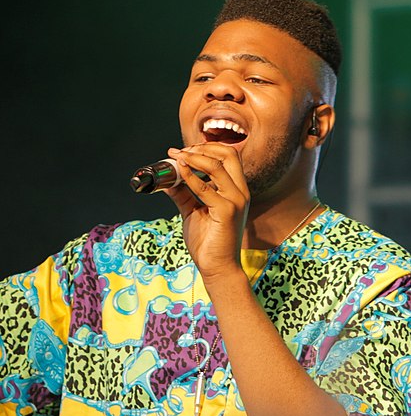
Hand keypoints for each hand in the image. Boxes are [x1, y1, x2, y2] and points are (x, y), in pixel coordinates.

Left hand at [165, 144, 249, 280]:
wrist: (217, 268)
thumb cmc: (208, 242)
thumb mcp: (192, 211)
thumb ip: (183, 194)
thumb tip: (167, 179)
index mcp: (235, 190)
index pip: (228, 156)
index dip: (205, 148)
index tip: (183, 151)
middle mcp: (240, 192)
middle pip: (229, 154)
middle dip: (202, 147)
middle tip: (181, 152)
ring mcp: (235, 200)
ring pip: (218, 165)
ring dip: (194, 157)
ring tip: (177, 158)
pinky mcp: (227, 211)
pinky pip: (206, 188)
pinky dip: (191, 177)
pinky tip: (179, 172)